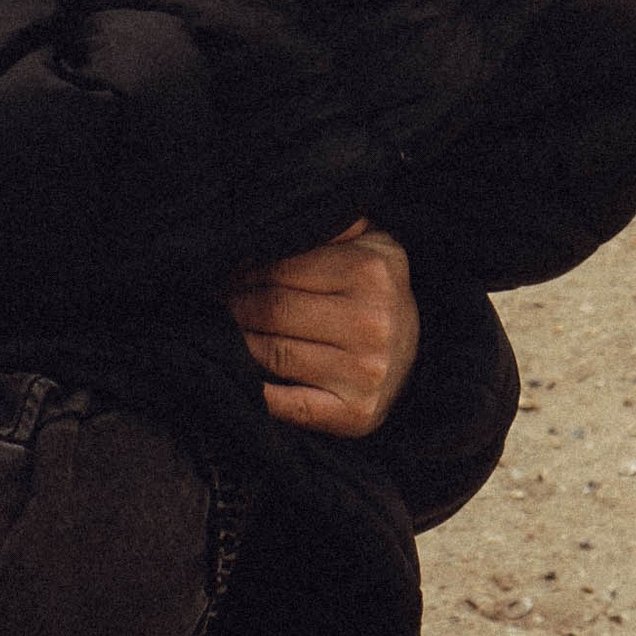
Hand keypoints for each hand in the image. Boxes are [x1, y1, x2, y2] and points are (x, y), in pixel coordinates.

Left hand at [227, 220, 419, 436]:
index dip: (245, 271)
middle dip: (235, 305)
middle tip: (216, 303)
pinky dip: (258, 392)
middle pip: (274, 310)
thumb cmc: (378, 290)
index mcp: (370, 271)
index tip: (224, 274)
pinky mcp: (355, 415)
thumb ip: (330, 224)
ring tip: (224, 331)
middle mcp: (370, 322)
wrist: (418, 354)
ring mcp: (364, 372)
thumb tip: (271, 220)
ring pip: (275, 354)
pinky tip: (241, 376)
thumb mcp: (370, 242)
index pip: (284, 267)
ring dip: (238, 342)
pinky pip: (289, 405)